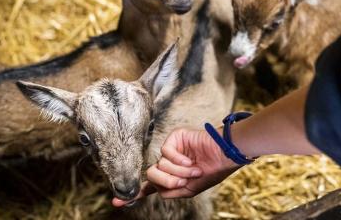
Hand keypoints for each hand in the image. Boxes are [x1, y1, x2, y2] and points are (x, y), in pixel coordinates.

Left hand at [112, 127, 239, 206]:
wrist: (223, 157)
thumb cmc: (211, 172)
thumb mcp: (189, 190)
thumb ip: (168, 190)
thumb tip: (153, 188)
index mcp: (171, 177)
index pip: (148, 187)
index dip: (133, 195)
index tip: (116, 202)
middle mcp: (168, 164)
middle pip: (152, 176)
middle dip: (167, 181)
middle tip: (183, 181)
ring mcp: (170, 150)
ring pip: (159, 166)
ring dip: (178, 172)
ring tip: (194, 169)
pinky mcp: (174, 138)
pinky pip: (165, 153)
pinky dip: (178, 160)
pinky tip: (190, 159)